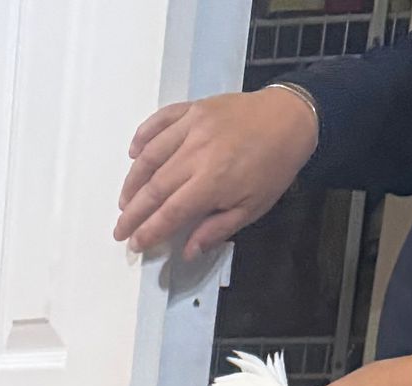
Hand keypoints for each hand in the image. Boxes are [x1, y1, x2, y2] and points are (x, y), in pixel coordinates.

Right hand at [115, 88, 316, 257]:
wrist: (292, 117)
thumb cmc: (273, 167)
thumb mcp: (252, 207)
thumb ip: (217, 229)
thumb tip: (187, 251)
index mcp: (212, 181)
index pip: (169, 213)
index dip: (148, 231)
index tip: (134, 244)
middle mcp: (197, 153)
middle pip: (154, 187)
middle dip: (132, 212)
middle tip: (120, 228)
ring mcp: (193, 126)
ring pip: (150, 156)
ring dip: (133, 180)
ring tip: (124, 199)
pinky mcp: (194, 108)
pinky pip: (161, 120)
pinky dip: (143, 136)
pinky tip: (134, 153)